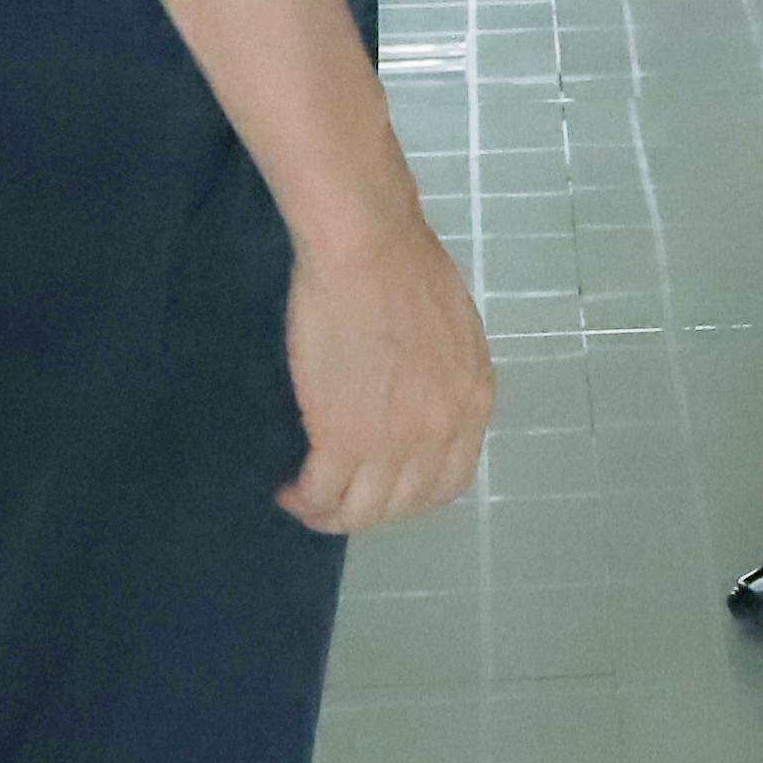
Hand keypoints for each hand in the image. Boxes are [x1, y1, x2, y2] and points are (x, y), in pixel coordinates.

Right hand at [277, 213, 493, 534]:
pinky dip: (304, 500)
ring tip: (305, 502)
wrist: (366, 246)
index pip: (449, 481)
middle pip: (405, 503)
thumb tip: (420, 397)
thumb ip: (444, 375)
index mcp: (474, 400)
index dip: (412, 495)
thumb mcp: (453, 329)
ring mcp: (394, 440)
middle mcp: (442, 430)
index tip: (383, 487)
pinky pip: (322, 493)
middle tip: (337, 497)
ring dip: (330, 515)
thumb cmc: (403, 264)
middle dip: (369, 510)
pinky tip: (289, 491)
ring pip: (362, 510)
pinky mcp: (342, 437)